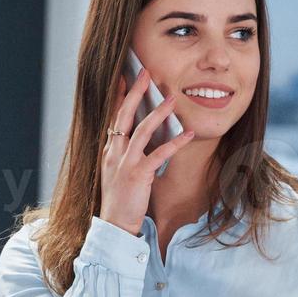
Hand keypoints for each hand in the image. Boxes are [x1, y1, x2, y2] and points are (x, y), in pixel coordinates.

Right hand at [98, 68, 195, 235]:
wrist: (114, 224)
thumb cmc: (119, 199)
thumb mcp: (117, 172)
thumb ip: (125, 154)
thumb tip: (138, 139)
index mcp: (110, 150)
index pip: (113, 116)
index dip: (119, 95)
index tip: (124, 76)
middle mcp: (114, 152)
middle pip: (124, 115)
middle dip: (135, 92)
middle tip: (146, 72)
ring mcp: (125, 163)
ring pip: (141, 130)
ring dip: (158, 112)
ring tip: (172, 98)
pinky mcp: (138, 175)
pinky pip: (158, 154)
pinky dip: (174, 143)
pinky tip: (188, 134)